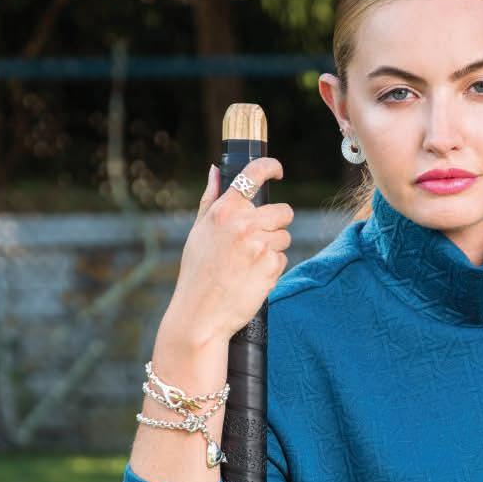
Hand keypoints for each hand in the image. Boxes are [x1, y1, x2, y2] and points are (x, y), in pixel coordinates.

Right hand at [164, 157, 294, 348]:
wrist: (202, 314)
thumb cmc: (197, 273)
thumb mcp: (198, 232)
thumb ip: (210, 200)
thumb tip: (215, 171)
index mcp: (224, 211)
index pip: (253, 174)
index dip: (270, 167)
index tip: (277, 170)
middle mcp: (243, 223)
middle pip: (283, 211)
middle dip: (276, 225)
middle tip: (257, 242)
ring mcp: (259, 244)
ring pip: (285, 237)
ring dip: (274, 249)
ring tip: (249, 264)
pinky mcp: (271, 265)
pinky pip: (283, 259)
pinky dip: (272, 268)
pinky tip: (253, 277)